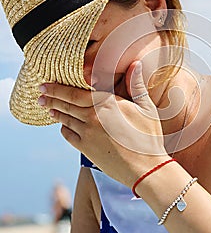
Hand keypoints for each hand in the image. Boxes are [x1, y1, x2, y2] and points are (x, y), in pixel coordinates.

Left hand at [38, 61, 168, 187]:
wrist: (145, 168)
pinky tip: (62, 125)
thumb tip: (135, 63)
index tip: (46, 84)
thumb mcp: (146, 108)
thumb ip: (136, 85)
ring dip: (55, 111)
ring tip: (47, 106)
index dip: (58, 88)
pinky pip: (68, 135)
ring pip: (65, 119)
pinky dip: (63, 128)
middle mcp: (93, 117)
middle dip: (51, 97)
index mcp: (107, 103)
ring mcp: (87, 134)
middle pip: (65, 104)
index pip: (75, 92)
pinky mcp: (86, 149)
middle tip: (40, 92)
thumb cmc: (148, 137)